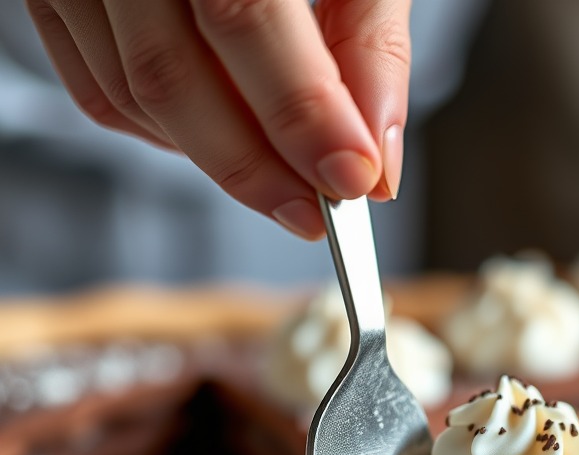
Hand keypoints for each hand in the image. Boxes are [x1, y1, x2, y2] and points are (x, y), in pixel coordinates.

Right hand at [26, 0, 410, 238]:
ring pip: (134, 97)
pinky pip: (104, 95)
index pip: (243, 13)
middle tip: (316, 210)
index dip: (300, 112)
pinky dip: (173, 138)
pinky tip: (225, 135)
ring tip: (285, 179)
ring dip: (220, 160)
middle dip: (256, 167)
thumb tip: (375, 161)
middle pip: (172, 74)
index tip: (350, 179)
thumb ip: (369, 44)